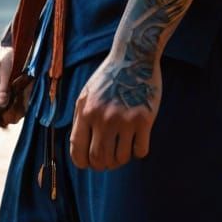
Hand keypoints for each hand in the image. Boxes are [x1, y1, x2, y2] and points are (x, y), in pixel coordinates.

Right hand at [0, 48, 31, 126]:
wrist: (26, 51)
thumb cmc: (12, 57)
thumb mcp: (6, 71)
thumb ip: (4, 88)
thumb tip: (0, 104)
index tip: (4, 123)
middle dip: (9, 113)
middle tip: (19, 106)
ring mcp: (6, 98)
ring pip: (11, 115)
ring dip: (18, 109)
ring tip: (24, 93)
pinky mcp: (17, 99)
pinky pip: (20, 111)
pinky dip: (25, 105)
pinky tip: (27, 92)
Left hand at [69, 53, 160, 169]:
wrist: (134, 56)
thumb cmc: (109, 76)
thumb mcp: (86, 93)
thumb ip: (80, 119)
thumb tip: (79, 148)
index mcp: (86, 112)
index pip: (78, 150)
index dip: (82, 163)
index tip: (89, 163)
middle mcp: (103, 118)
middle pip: (99, 159)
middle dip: (102, 165)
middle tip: (108, 160)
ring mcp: (125, 119)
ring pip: (120, 159)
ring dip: (121, 160)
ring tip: (123, 150)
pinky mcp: (144, 119)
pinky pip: (140, 151)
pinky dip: (138, 152)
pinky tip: (137, 141)